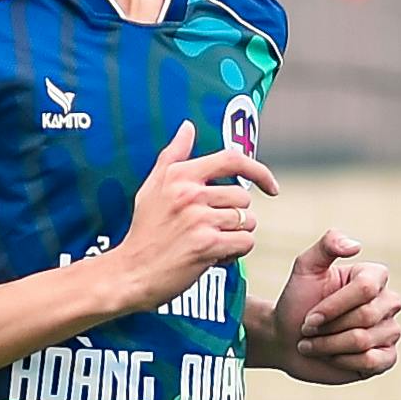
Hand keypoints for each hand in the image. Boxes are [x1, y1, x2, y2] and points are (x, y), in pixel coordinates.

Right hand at [108, 119, 278, 312]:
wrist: (130, 272)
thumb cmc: (144, 232)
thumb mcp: (152, 188)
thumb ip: (172, 155)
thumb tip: (187, 127)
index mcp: (179, 176)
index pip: (231, 159)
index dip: (258, 170)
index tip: (270, 186)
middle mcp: (190, 194)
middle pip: (243, 197)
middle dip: (237, 216)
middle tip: (215, 229)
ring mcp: (199, 219)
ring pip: (246, 222)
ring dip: (236, 236)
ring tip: (212, 243)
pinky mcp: (206, 244)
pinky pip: (244, 242)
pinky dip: (235, 253)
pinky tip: (215, 257)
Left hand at [271, 231, 400, 384]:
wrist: (287, 340)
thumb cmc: (298, 303)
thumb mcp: (305, 269)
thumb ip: (327, 245)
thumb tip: (356, 246)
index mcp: (374, 276)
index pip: (366, 289)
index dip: (333, 306)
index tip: (309, 317)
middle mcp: (388, 302)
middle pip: (366, 316)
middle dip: (329, 328)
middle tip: (309, 331)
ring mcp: (390, 330)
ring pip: (364, 341)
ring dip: (330, 346)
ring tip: (315, 344)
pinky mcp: (386, 357)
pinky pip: (373, 362)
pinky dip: (344, 362)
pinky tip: (332, 357)